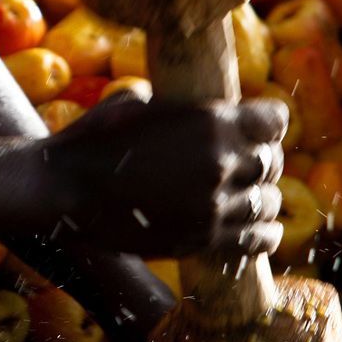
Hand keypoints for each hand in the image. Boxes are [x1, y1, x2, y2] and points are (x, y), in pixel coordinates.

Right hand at [42, 96, 286, 257]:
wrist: (65, 189)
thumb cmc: (95, 138)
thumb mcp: (140, 101)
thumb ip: (181, 108)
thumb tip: (198, 107)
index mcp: (211, 122)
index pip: (276, 119)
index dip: (269, 122)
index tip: (262, 126)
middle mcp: (220, 164)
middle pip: (272, 162)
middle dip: (263, 159)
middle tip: (247, 162)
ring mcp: (214, 206)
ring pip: (269, 202)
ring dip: (262, 197)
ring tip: (248, 196)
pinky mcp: (202, 240)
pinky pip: (256, 239)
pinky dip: (264, 233)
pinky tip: (258, 227)